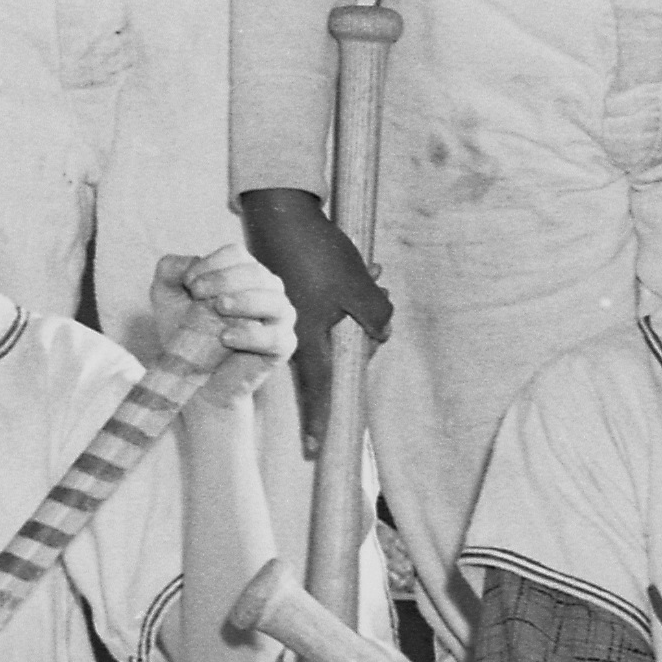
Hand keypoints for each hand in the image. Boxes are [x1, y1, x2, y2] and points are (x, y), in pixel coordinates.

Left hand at [135, 245, 297, 386]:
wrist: (191, 376)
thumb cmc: (182, 330)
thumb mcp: (166, 295)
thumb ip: (170, 269)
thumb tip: (191, 262)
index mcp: (243, 272)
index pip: (236, 255)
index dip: (212, 264)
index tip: (189, 282)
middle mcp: (267, 290)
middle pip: (255, 273)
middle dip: (224, 279)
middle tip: (197, 293)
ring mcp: (279, 318)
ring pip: (274, 300)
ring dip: (245, 300)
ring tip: (218, 307)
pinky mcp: (281, 347)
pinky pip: (277, 337)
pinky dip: (253, 335)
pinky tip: (226, 337)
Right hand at [234, 190, 390, 433]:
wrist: (280, 213)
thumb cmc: (318, 253)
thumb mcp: (356, 286)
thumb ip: (374, 315)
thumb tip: (380, 335)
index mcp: (310, 335)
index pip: (319, 386)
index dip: (320, 417)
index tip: (315, 448)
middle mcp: (295, 328)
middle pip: (326, 359)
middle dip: (351, 354)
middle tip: (371, 335)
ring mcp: (288, 310)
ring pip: (327, 329)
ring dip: (353, 314)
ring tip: (375, 280)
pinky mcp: (288, 291)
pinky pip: (320, 307)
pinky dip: (342, 297)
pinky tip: (365, 270)